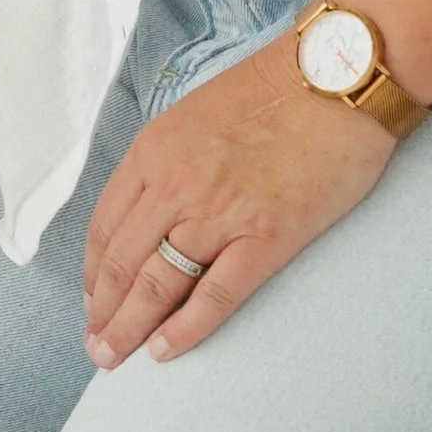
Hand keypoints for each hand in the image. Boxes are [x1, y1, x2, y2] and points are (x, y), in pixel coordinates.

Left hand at [82, 35, 396, 365]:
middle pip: (122, 263)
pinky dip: (185, 328)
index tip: (92, 301)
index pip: (106, 226)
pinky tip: (164, 351)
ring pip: (157, 283)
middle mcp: (175, 184)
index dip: (93, 272)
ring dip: (129, 327)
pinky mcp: (266, 236)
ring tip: (115, 357)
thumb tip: (153, 209)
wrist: (338, 74)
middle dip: (103, 312)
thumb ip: (168, 160)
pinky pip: (215, 294)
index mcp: (154, 151)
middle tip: (96, 346)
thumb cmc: (275, 87)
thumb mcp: (197, 113)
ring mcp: (219, 212)